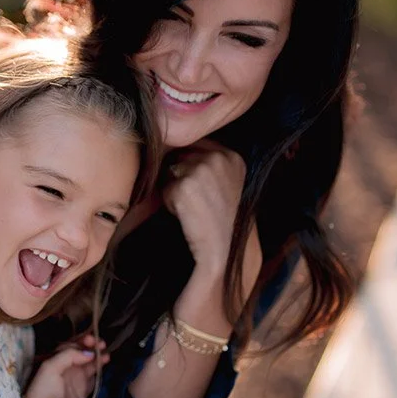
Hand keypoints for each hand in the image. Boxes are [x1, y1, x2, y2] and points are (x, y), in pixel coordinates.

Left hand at [21, 336, 108, 397]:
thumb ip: (69, 355)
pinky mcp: (85, 389)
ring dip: (98, 355)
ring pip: (91, 362)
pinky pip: (95, 375)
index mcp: (58, 359)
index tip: (90, 339)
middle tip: (100, 343)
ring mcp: (77, 378)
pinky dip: (101, 367)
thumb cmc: (43, 389)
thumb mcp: (50, 367)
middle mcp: (68, 366)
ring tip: (105, 352)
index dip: (81, 340)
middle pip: (83, 352)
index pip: (72, 344)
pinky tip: (105, 360)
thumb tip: (89, 354)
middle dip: (92, 345)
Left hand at [164, 141, 260, 299]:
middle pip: (179, 155)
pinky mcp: (185, 187)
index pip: (193, 144)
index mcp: (232, 156)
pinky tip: (188, 217)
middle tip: (198, 204)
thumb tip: (171, 142)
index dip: (187, 166)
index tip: (198, 191)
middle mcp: (220, 158)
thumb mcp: (223, 184)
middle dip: (180, 177)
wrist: (221, 255)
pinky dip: (169, 203)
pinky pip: (164, 188)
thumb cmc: (218, 222)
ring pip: (169, 171)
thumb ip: (206, 162)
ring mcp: (203, 170)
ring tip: (194, 210)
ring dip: (175, 190)